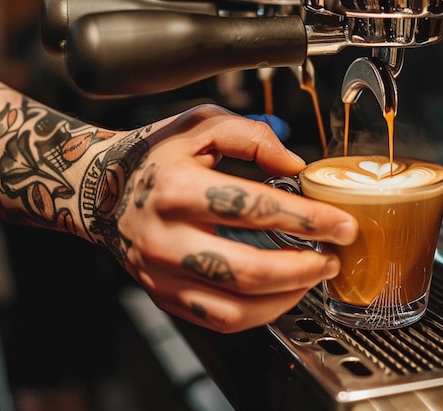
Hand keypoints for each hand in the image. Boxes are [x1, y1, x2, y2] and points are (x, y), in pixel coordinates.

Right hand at [88, 105, 357, 332]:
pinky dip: (260, 313)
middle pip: (247, 269)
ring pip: (235, 307)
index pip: (254, 208)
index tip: (341, 223)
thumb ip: (252, 137)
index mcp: (176, 188)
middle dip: (304, 268)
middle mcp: (165, 237)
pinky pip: (219, 319)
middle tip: (333, 257)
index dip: (307, 218)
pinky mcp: (164, 295)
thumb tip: (295, 166)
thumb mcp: (202, 124)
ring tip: (314, 275)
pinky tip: (282, 292)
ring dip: (287, 296)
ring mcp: (161, 274)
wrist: (101, 189)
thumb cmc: (155, 153)